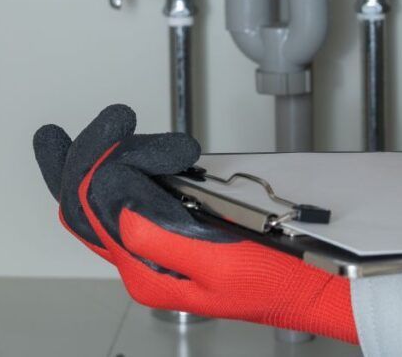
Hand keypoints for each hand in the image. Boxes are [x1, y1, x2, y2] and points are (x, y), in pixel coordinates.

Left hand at [33, 104, 357, 343]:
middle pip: (90, 201)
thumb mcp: (222, 266)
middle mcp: (144, 257)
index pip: (92, 213)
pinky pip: (141, 190)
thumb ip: (167, 240)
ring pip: (114, 190)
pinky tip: (151, 148)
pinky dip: (142, 161)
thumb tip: (122, 210)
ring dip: (126, 152)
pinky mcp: (178, 226)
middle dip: (94, 153)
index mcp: (146, 271)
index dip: (92, 166)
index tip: (114, 127)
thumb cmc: (275, 282)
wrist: (311, 286)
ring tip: (144, 129)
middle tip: (114, 116)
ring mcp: (158, 241)